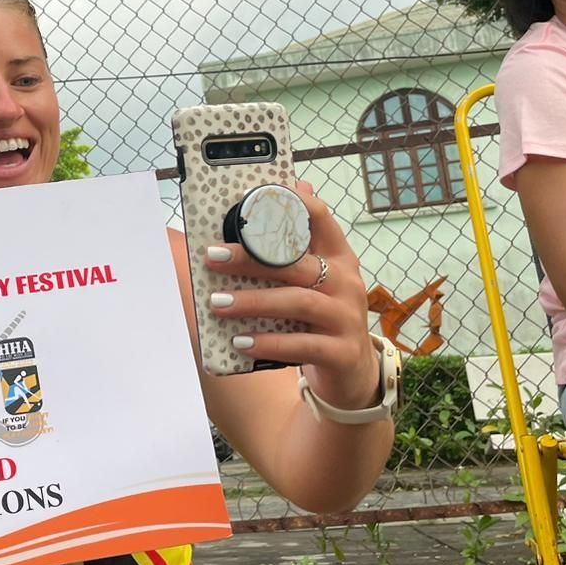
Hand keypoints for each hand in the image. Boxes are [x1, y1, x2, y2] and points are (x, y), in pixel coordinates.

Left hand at [204, 182, 378, 408]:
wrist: (352, 372)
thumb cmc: (321, 318)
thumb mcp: (312, 281)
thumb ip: (294, 248)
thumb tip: (286, 192)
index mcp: (338, 257)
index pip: (320, 217)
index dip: (287, 204)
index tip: (247, 197)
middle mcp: (346, 282)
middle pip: (297, 263)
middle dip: (251, 259)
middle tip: (212, 257)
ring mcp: (347, 317)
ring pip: (298, 302)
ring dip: (254, 302)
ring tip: (217, 304)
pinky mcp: (342, 352)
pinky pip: (303, 345)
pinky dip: (270, 343)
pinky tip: (241, 342)